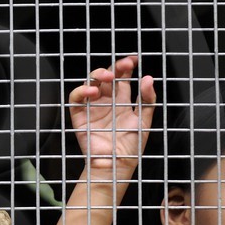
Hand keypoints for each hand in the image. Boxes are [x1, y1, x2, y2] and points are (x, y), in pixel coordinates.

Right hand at [68, 54, 157, 174]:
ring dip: (98, 75)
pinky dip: (82, 91)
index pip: (122, 79)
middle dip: (114, 68)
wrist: (117, 164)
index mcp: (121, 102)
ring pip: (90, 83)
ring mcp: (92, 107)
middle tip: (123, 66)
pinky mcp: (79, 116)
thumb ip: (147, 100)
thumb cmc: (131, 147)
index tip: (133, 59)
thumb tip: (148, 79)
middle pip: (106, 77)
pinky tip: (93, 91)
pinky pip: (76, 98)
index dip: (126, 67)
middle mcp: (106, 102)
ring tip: (108, 76)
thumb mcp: (144, 121)